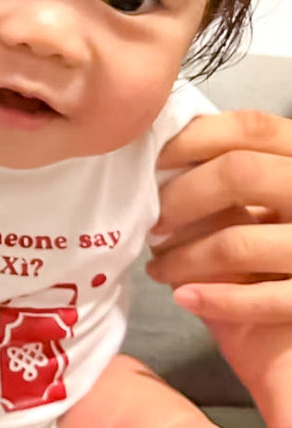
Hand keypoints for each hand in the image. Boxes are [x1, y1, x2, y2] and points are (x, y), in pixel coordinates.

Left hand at [149, 109, 291, 427]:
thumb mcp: (264, 208)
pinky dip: (216, 299)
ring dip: (183, 258)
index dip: (193, 139)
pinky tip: (185, 299)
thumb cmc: (275, 261)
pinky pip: (264, 299)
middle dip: (181, 198)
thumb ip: (229, 183)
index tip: (152, 161)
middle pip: (239, 173)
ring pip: (237, 241)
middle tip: (152, 223)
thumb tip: (156, 164)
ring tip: (158, 268)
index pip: (251, 128)